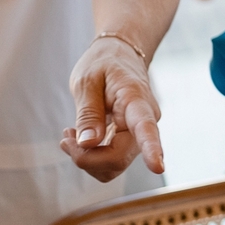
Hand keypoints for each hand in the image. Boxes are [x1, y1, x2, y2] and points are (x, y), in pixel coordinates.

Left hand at [61, 35, 163, 180]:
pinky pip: (112, 162)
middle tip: (66, 137)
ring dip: (87, 159)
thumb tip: (89, 144)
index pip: (145, 127)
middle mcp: (145, 120)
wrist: (120, 56)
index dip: (152, 149)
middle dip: (86, 157)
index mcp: (135, 100)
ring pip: (114, 165)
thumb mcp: (86, 81)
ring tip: (71, 135)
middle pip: (118, 157)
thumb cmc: (103, 64)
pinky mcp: (131, 141)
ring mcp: (139, 133)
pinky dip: (92, 158)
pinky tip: (82, 140)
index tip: (158, 168)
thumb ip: (88, 113)